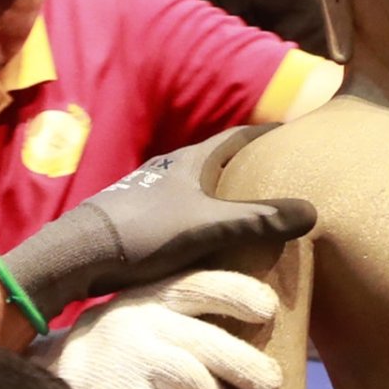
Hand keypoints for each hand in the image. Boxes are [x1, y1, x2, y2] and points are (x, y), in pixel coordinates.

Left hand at [0, 129, 313, 318]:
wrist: (77, 255)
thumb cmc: (142, 232)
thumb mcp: (207, 226)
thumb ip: (256, 220)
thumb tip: (311, 211)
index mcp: (190, 161)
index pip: (237, 137)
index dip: (266, 135)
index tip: (293, 133)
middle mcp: (170, 170)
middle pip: (219, 161)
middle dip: (249, 167)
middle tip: (281, 178)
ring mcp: (152, 194)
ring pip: (199, 187)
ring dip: (225, 195)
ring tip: (252, 212)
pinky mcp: (140, 218)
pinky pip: (184, 211)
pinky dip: (205, 218)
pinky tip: (212, 240)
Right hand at [49, 269, 282, 388]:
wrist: (50, 378)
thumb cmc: (121, 348)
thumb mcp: (145, 313)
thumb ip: (188, 314)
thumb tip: (264, 329)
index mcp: (152, 296)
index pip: (201, 286)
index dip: (239, 295)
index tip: (268, 310)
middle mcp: (140, 323)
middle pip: (210, 345)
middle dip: (249, 366)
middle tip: (270, 382)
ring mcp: (128, 364)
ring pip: (200, 385)